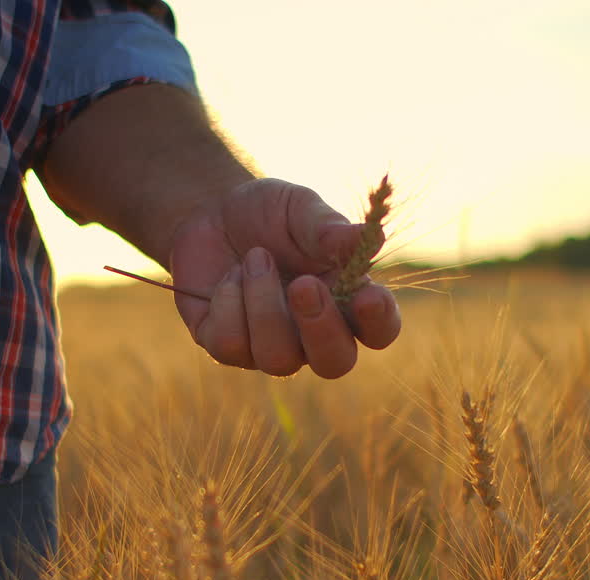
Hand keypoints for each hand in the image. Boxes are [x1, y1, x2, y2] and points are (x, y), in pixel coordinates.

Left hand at [170, 179, 400, 378]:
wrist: (209, 210)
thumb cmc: (267, 212)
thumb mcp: (298, 207)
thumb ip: (328, 226)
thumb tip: (373, 236)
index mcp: (346, 299)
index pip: (380, 330)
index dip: (380, 322)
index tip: (368, 296)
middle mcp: (313, 333)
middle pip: (335, 363)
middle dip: (321, 328)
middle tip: (303, 284)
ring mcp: (270, 346)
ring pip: (278, 359)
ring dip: (264, 304)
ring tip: (255, 258)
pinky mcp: (227, 348)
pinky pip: (231, 345)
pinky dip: (228, 301)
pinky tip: (228, 276)